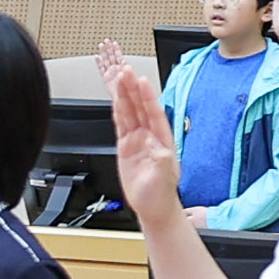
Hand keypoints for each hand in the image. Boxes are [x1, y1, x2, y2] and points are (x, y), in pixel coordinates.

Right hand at [100, 45, 180, 218]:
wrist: (152, 207)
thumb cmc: (161, 195)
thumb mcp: (164, 179)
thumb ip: (162, 162)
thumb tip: (160, 149)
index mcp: (162, 140)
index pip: (154, 113)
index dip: (147, 97)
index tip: (141, 82)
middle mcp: (150, 137)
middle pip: (140, 107)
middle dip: (133, 89)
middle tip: (126, 72)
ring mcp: (138, 140)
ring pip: (130, 112)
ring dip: (124, 95)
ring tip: (119, 78)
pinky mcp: (126, 147)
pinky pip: (121, 124)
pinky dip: (117, 111)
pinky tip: (115, 99)